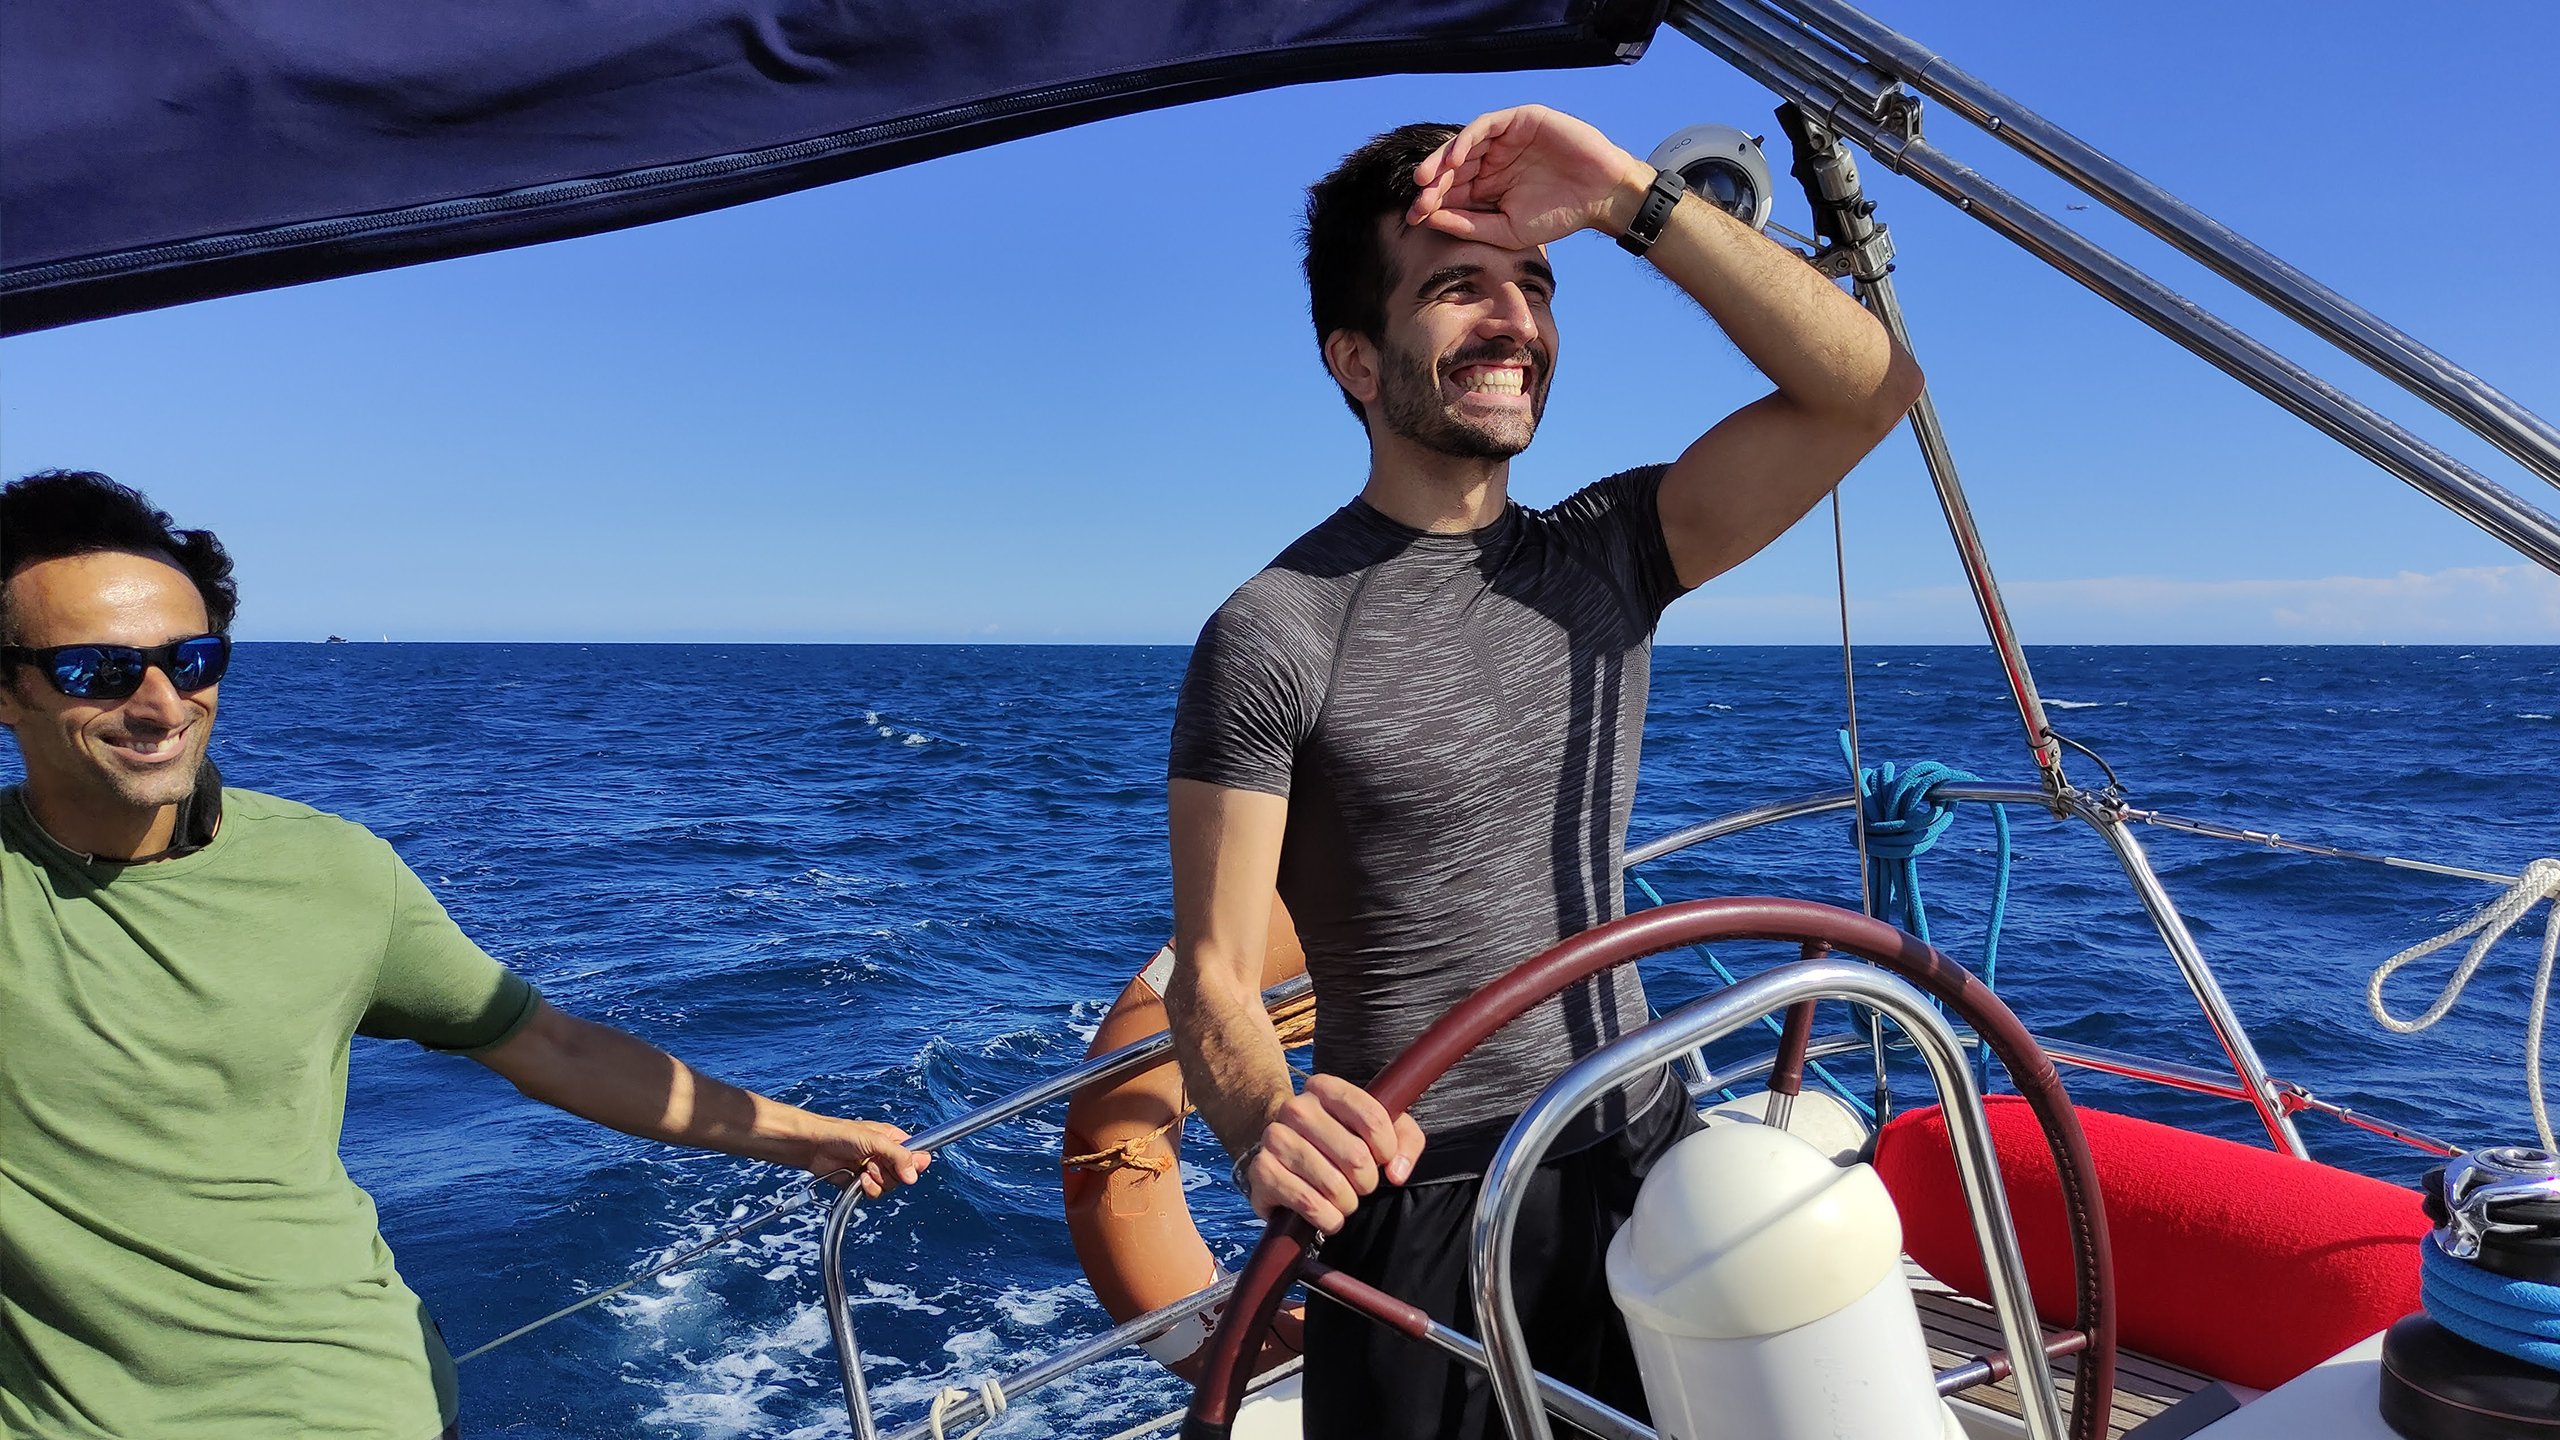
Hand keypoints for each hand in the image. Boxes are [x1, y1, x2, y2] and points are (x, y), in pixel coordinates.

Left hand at [803, 1119, 931, 1198]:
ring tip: (863, 1170)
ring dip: (877, 1181)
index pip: (917, 1155)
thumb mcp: (876, 1140)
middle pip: (904, 1175)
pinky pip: (876, 1194)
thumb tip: (913, 1177)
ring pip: (890, 1186)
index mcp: (894, 1140)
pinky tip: (858, 1180)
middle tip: (874, 1163)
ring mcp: (875, 1171)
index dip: (914, 1164)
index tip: (905, 1166)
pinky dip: (868, 1189)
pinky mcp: (862, 1184)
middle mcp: (886, 1156)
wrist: (815, 1147)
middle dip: (889, 1173)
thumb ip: (899, 1156)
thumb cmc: (842, 1134)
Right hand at [1240, 1074, 1424, 1233]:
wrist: (1286, 1159)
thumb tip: (1396, 1173)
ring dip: (1348, 1203)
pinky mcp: (1262, 1171)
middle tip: (1361, 1184)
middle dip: (1367, 1181)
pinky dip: (1328, 1218)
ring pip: (1333, 1184)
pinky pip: (1308, 1203)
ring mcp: (1275, 1138)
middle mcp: (1295, 1108)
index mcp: (1324, 1088)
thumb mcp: (1380, 1131)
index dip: (1388, 1148)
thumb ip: (1405, 1142)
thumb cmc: (1341, 1143)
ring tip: (1344, 1199)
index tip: (1384, 1158)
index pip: (1373, 1118)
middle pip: (1356, 1156)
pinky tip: (1328, 1215)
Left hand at [1408, 105, 1654, 250]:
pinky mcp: (1520, 120)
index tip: (1414, 218)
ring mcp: (1505, 138)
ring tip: (1428, 179)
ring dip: (1442, 160)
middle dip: (1433, 184)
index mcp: (1488, 185)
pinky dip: (1467, 139)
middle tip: (1418, 199)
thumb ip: (1470, 224)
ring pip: (1463, 144)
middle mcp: (1492, 159)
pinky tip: (1454, 158)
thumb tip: (1430, 220)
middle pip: (1452, 167)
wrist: (1600, 196)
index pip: (1451, 190)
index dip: (1431, 202)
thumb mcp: (1507, 230)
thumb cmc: (1558, 216)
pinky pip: (1486, 125)